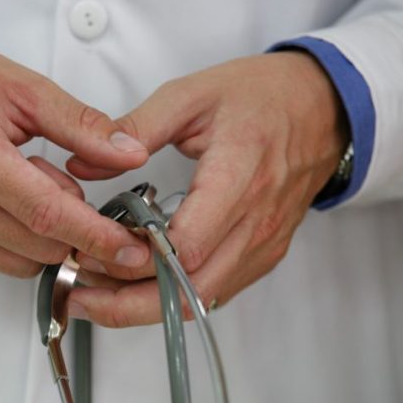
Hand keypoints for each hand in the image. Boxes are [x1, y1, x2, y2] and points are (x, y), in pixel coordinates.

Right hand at [0, 31, 150, 275]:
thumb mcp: (23, 88)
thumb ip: (82, 125)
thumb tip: (130, 154)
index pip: (48, 214)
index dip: (96, 236)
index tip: (132, 249)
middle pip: (38, 246)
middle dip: (74, 231)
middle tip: (71, 191)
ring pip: (18, 263)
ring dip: (42, 237)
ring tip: (26, 186)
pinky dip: (12, 243)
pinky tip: (2, 204)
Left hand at [66, 52, 347, 325]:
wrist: (325, 108)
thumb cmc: (262, 96)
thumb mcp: (192, 95)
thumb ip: (134, 127)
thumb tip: (82, 162)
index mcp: (238, 178)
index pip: (186, 246)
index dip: (134, 260)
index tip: (90, 250)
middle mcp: (256, 223)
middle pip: (189, 291)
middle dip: (127, 304)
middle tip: (78, 295)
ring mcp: (264, 245)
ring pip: (200, 302)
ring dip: (146, 307)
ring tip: (97, 295)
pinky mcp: (264, 255)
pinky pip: (216, 293)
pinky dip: (174, 297)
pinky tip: (138, 286)